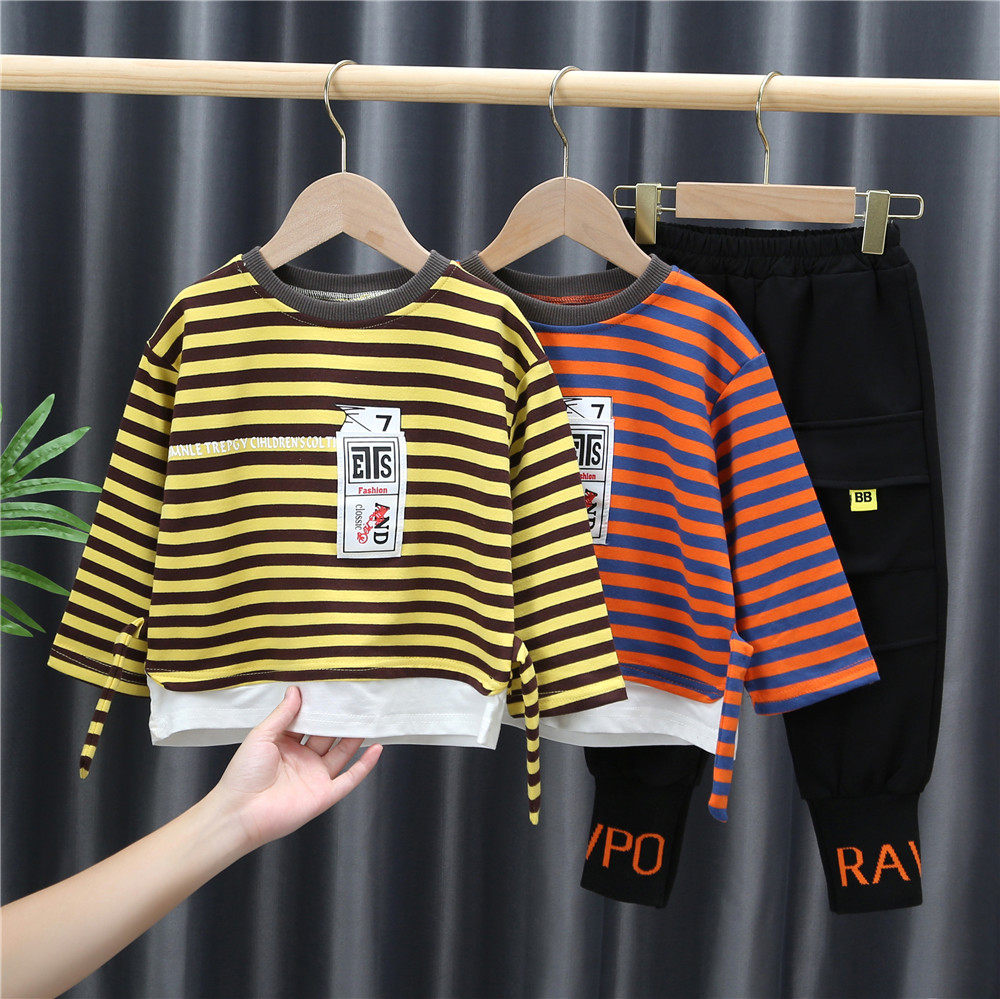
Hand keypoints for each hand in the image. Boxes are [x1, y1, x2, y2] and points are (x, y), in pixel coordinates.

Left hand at [202, 685, 382, 851]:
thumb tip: (295, 690)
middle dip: (340, 719)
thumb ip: (282, 714)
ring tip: (368, 717)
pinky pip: (349, 778)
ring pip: (342, 752)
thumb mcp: (261, 736)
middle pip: (327, 735)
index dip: (319, 707)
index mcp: (285, 745)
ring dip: (355, 737)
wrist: (241, 813)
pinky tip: (376, 748)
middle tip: (356, 700)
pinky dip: (365, 765)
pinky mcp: (324, 794)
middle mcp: (303, 759)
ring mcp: (315, 776)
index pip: (307, 722)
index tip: (331, 689)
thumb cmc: (244, 774)